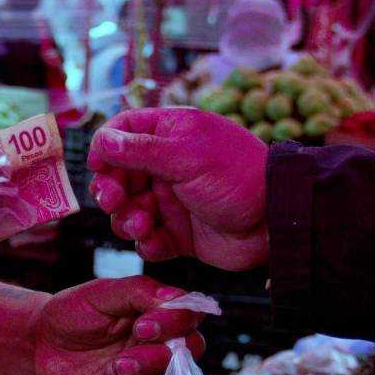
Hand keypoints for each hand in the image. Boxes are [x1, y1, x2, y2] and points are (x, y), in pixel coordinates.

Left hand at [30, 276, 205, 374]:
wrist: (42, 346)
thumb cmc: (71, 313)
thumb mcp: (100, 294)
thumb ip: (139, 291)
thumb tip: (175, 297)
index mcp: (158, 309)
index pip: (189, 314)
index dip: (173, 323)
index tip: (141, 327)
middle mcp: (162, 339)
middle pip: (191, 349)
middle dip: (159, 358)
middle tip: (123, 360)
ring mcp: (153, 368)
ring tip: (110, 369)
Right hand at [88, 108, 269, 270]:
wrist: (275, 221)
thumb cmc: (238, 177)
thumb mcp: (187, 155)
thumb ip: (141, 150)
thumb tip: (102, 141)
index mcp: (171, 135)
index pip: (123, 132)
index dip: (106, 148)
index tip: (98, 167)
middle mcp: (167, 167)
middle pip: (119, 176)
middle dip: (111, 190)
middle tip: (115, 201)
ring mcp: (172, 201)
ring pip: (129, 210)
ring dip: (126, 220)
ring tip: (141, 225)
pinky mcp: (179, 234)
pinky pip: (149, 239)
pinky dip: (147, 243)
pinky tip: (156, 241)